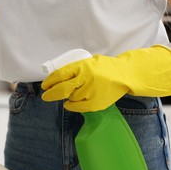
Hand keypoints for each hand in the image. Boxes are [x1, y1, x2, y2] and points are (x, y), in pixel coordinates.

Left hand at [41, 45, 170, 111]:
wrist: (125, 74)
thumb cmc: (104, 68)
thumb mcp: (88, 63)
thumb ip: (74, 70)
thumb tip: (55, 79)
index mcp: (82, 66)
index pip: (60, 75)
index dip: (49, 82)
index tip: (44, 86)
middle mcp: (85, 78)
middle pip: (62, 89)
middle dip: (50, 94)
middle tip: (45, 96)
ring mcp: (91, 91)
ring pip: (71, 97)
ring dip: (67, 97)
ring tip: (73, 93)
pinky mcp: (96, 102)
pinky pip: (78, 107)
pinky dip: (71, 106)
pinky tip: (69, 104)